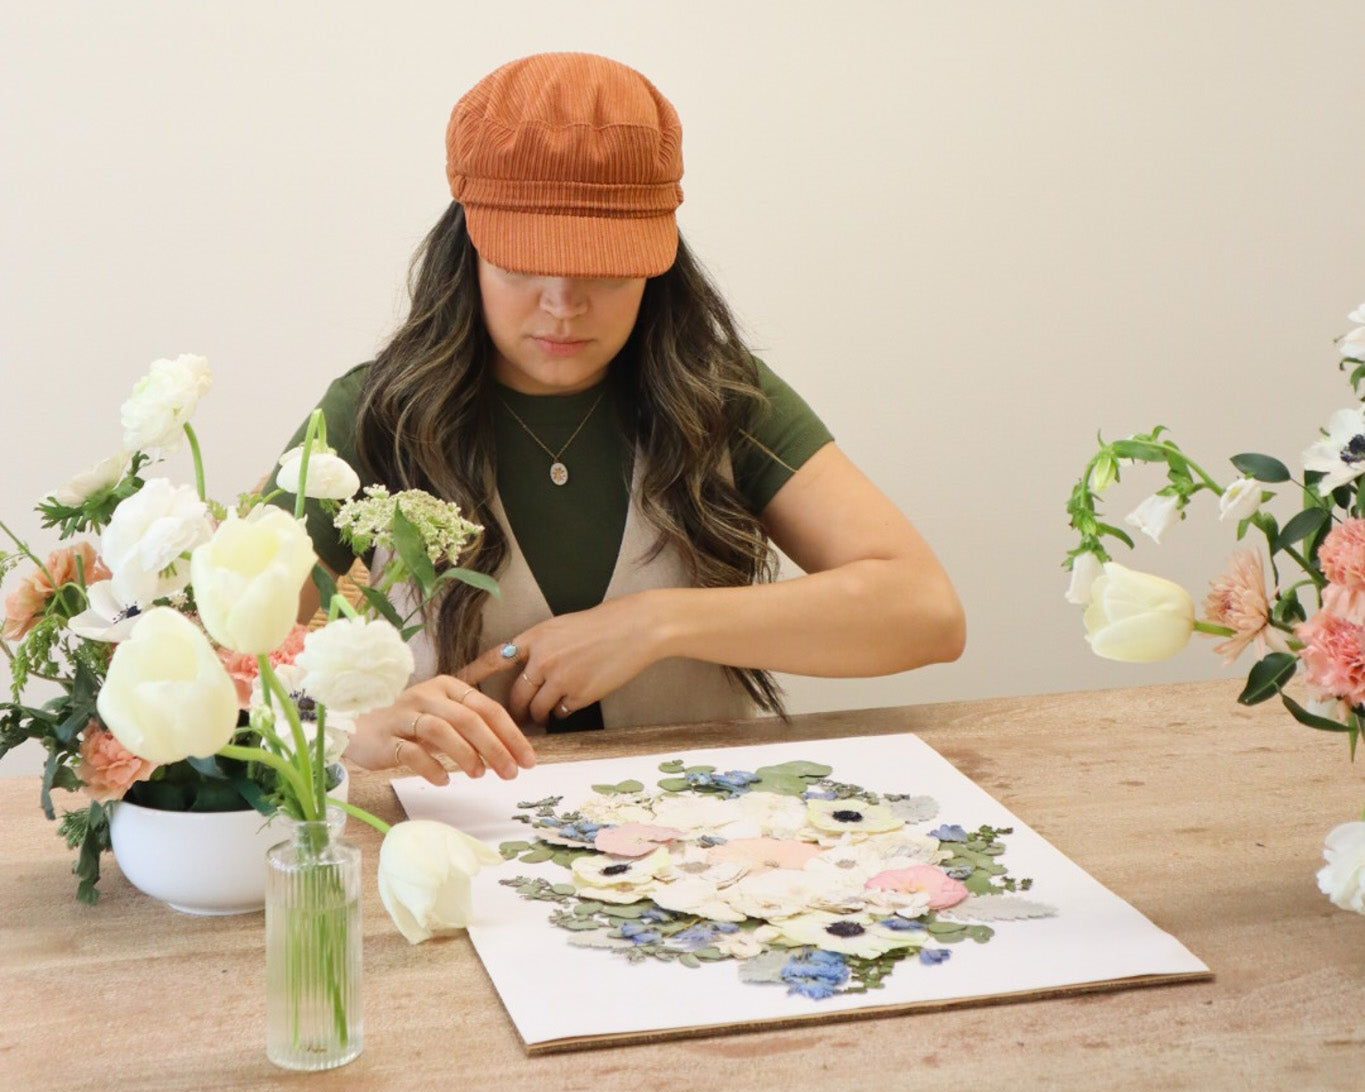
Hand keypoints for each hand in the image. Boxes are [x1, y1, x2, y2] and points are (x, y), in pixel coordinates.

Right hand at [346, 674, 536, 785]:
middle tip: (510, 773)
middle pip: (468, 719)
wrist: (356, 725)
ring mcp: (404, 715)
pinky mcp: (384, 737)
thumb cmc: (407, 723)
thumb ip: (470, 729)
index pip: (487, 708)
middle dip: (495, 747)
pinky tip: (443, 781)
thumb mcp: (442, 717)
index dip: (511, 734)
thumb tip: (507, 753)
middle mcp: (426, 696)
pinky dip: (430, 767)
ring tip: (479, 775)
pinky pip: (410, 751)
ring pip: (441, 730)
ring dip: (465, 754)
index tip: (527, 760)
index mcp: (447, 687)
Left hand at [461, 592, 663, 725]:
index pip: (495, 658)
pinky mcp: (579, 694)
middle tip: (516, 719)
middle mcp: (542, 658)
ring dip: (539, 715)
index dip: (473, 674)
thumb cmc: (602, 626)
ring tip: (545, 714)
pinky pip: (561, 713)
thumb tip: (527, 671)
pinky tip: (574, 700)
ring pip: (537, 709)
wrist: (635, 628)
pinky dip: (564, 711)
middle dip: (514, 711)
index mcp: (535, 637)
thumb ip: (541, 648)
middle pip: (515, 695)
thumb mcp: (562, 628)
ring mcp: (560, 678)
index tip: (453, 683)